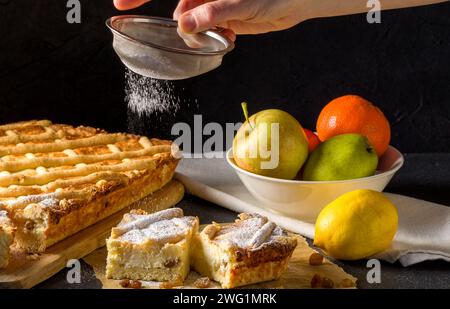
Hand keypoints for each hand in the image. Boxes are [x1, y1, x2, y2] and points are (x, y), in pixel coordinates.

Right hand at [113, 0, 307, 37]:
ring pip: (192, 25)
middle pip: (179, 10)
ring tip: (224, 36)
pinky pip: (207, 32)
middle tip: (190, 36)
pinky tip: (229, 38)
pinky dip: (212, 39)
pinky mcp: (222, 18)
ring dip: (201, 36)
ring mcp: (212, 5)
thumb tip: (184, 24)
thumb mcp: (241, 2)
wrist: (296, 2)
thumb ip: (213, 11)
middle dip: (182, 25)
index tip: (120, 4)